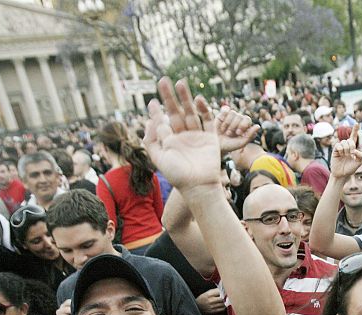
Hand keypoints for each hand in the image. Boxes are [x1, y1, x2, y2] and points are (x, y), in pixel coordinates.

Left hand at [142, 78, 221, 192]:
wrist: (199, 186)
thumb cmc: (178, 175)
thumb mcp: (159, 158)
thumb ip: (152, 140)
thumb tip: (151, 121)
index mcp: (170, 141)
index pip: (162, 122)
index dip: (157, 111)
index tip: (152, 101)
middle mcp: (183, 136)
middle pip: (175, 112)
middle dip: (169, 97)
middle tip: (163, 81)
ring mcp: (197, 136)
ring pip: (190, 113)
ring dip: (185, 98)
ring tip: (180, 83)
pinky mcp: (211, 138)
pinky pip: (207, 121)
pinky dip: (204, 110)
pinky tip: (198, 99)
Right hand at [195, 287, 225, 314]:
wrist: (197, 306)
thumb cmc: (202, 298)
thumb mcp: (207, 292)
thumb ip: (215, 291)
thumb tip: (223, 289)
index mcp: (209, 294)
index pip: (219, 292)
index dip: (224, 291)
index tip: (226, 291)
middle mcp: (210, 300)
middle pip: (222, 298)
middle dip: (226, 297)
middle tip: (227, 296)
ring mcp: (212, 306)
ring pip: (223, 304)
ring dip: (225, 302)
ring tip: (225, 300)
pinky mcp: (213, 311)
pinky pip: (222, 309)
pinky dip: (224, 306)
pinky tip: (223, 304)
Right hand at [215, 106, 259, 154]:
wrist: (215, 145)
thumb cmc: (229, 145)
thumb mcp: (241, 143)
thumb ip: (250, 135)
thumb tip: (258, 126)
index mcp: (245, 126)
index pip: (247, 119)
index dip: (243, 125)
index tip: (238, 133)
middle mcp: (238, 120)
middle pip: (240, 116)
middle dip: (234, 126)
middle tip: (229, 134)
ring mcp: (230, 117)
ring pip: (233, 113)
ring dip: (228, 123)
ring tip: (224, 131)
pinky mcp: (222, 114)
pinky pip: (226, 109)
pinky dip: (224, 114)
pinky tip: (221, 121)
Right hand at [329, 124, 361, 178]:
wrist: (342, 174)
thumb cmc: (350, 168)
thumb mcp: (359, 162)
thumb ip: (360, 155)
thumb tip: (356, 150)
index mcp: (354, 148)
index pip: (354, 137)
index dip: (355, 130)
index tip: (357, 123)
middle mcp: (347, 146)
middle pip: (350, 140)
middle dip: (352, 146)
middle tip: (351, 154)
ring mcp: (341, 148)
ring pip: (344, 142)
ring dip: (346, 149)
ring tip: (346, 156)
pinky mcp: (335, 150)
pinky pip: (338, 145)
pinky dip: (341, 150)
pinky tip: (341, 155)